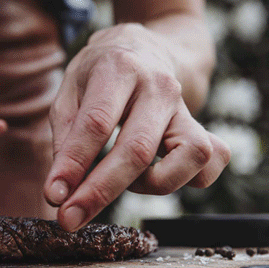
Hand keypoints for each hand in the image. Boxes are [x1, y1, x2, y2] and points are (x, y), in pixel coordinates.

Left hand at [44, 23, 228, 230]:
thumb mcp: (69, 92)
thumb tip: (61, 191)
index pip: (97, 123)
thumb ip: (65, 138)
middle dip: (101, 191)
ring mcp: (185, 107)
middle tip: (71, 218)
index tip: (54, 197)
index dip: (74, 164)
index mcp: (120, 69)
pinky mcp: (200, 126)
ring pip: (191, 155)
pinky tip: (159, 177)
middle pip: (137, 148)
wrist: (143, 48)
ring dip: (155, 184)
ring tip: (128, 181)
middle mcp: (159, 86)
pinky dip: (193, 178)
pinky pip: (214, 159)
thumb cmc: (99, 75)